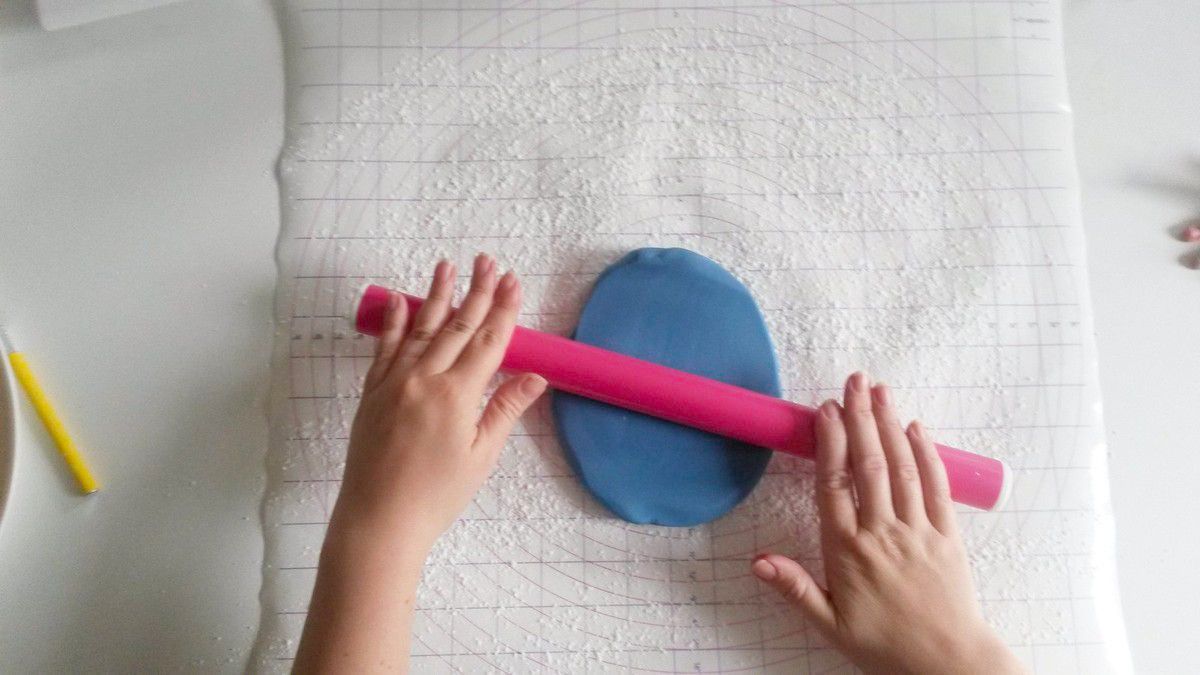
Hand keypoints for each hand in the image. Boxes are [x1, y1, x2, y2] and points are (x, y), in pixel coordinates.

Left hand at [337, 254, 547, 552]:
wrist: (379, 518)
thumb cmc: (437, 495)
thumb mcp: (481, 456)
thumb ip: (504, 410)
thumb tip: (534, 377)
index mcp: (457, 395)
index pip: (489, 342)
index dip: (504, 309)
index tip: (513, 281)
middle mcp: (424, 378)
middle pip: (457, 326)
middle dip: (476, 291)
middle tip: (488, 261)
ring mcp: (394, 382)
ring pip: (420, 328)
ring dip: (437, 296)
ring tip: (447, 266)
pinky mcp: (373, 392)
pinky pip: (384, 348)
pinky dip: (392, 322)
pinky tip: (398, 300)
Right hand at [752, 373, 1022, 674]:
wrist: (947, 665)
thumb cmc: (884, 647)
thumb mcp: (830, 624)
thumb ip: (794, 588)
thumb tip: (757, 562)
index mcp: (848, 551)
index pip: (835, 485)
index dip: (830, 443)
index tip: (825, 410)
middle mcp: (883, 533)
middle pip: (868, 465)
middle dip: (860, 418)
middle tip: (853, 381)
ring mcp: (917, 532)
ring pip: (902, 468)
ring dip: (890, 425)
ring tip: (880, 391)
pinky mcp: (947, 537)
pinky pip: (937, 488)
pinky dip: (927, 454)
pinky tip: (916, 428)